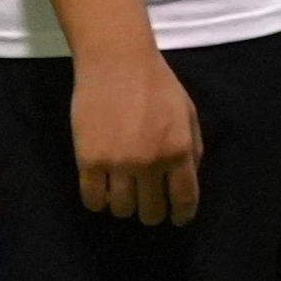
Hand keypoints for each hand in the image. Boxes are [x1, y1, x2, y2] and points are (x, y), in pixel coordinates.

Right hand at [73, 47, 203, 228]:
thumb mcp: (187, 114)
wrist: (116, 61)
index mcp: (179, 150)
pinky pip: (92, 199)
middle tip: (148, 207)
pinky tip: (102, 193)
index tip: (178, 219)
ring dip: (124, 207)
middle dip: (152, 213)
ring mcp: (118, 163)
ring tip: (124, 194)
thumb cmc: (156, 84)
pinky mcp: (88, 159)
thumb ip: (192, 149)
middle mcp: (150, 162)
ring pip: (121, 208)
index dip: (182, 215)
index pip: (184, 199)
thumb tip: (188, 181)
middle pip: (151, 210)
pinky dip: (98, 202)